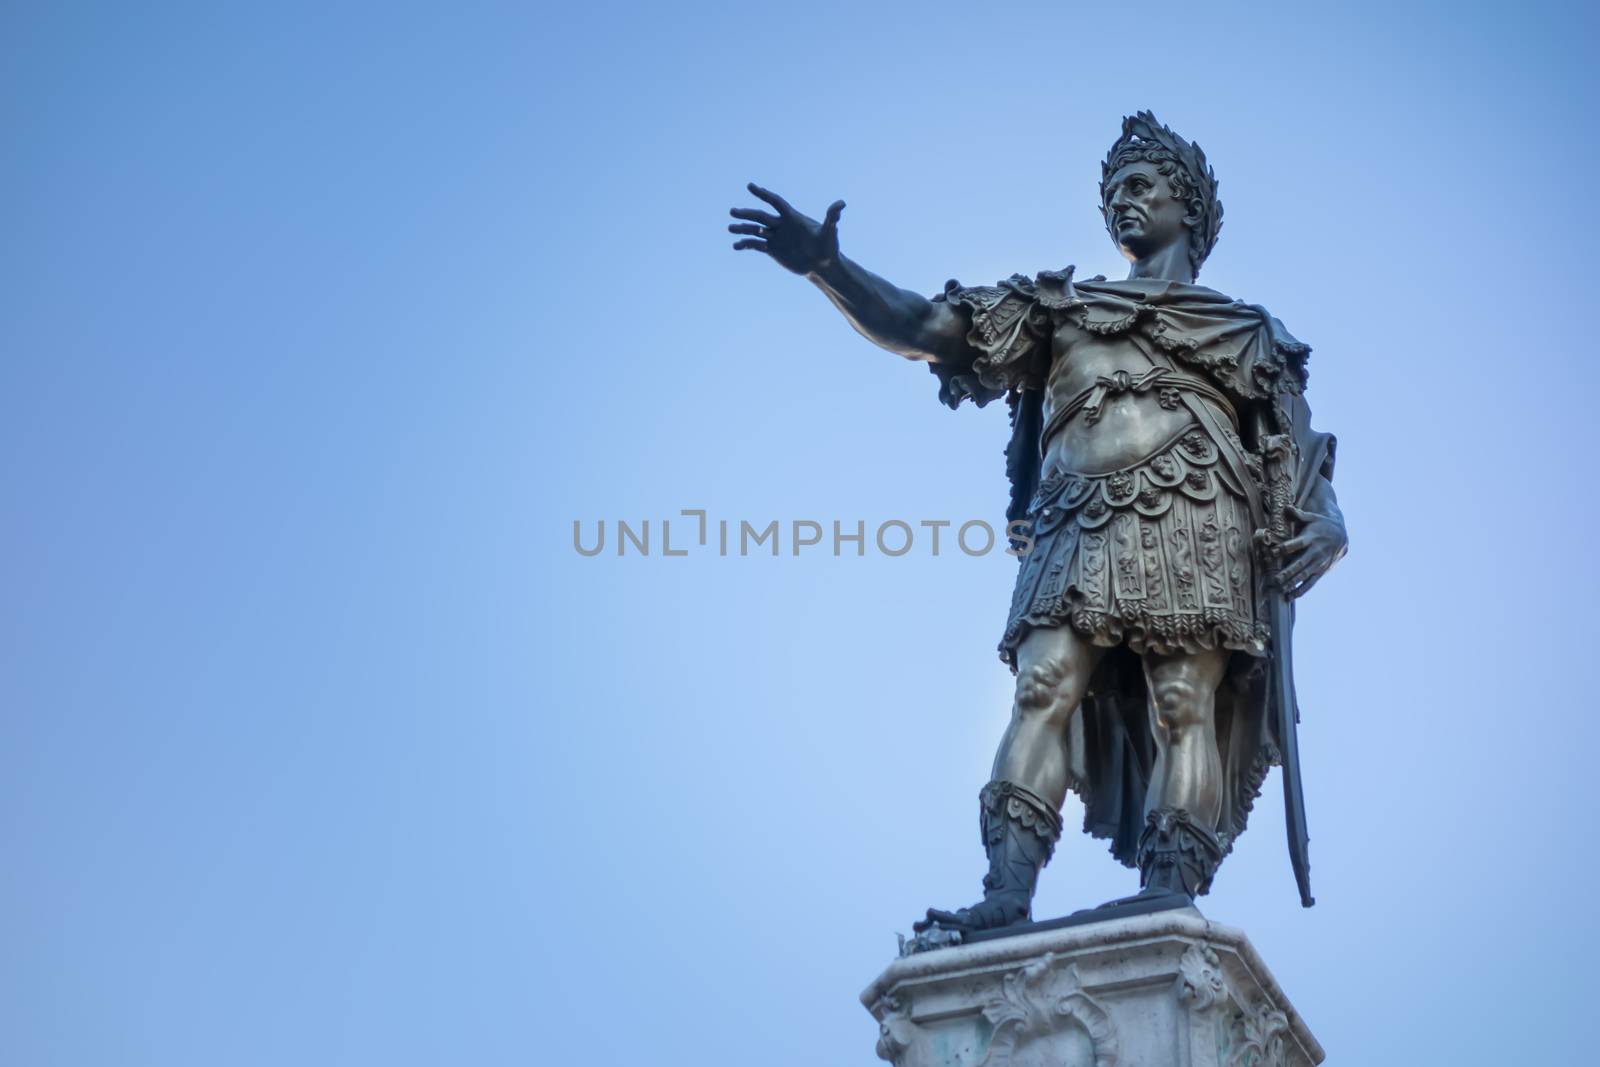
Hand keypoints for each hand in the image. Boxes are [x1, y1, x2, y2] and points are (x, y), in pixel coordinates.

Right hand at [729, 183, 844, 275]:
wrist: (822, 264)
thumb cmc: (828, 246)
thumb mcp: (830, 232)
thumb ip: (832, 217)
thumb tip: (841, 204)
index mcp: (792, 217)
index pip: (775, 202)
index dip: (764, 194)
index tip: (750, 186)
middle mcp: (781, 225)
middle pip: (761, 216)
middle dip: (747, 214)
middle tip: (732, 212)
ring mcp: (775, 237)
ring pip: (755, 230)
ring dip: (742, 229)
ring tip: (729, 228)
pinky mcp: (773, 249)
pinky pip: (756, 245)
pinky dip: (746, 245)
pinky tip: (736, 246)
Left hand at [1277, 504, 1346, 599]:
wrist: (1341, 536)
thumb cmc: (1320, 524)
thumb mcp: (1311, 517)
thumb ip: (1298, 514)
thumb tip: (1286, 507)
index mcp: (1311, 538)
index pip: (1296, 544)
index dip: (1284, 548)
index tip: (1273, 552)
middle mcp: (1315, 552)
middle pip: (1300, 563)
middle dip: (1288, 571)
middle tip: (1275, 578)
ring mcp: (1319, 563)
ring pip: (1305, 575)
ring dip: (1293, 583)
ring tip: (1281, 589)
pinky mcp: (1321, 571)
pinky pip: (1311, 582)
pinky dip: (1301, 590)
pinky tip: (1290, 596)